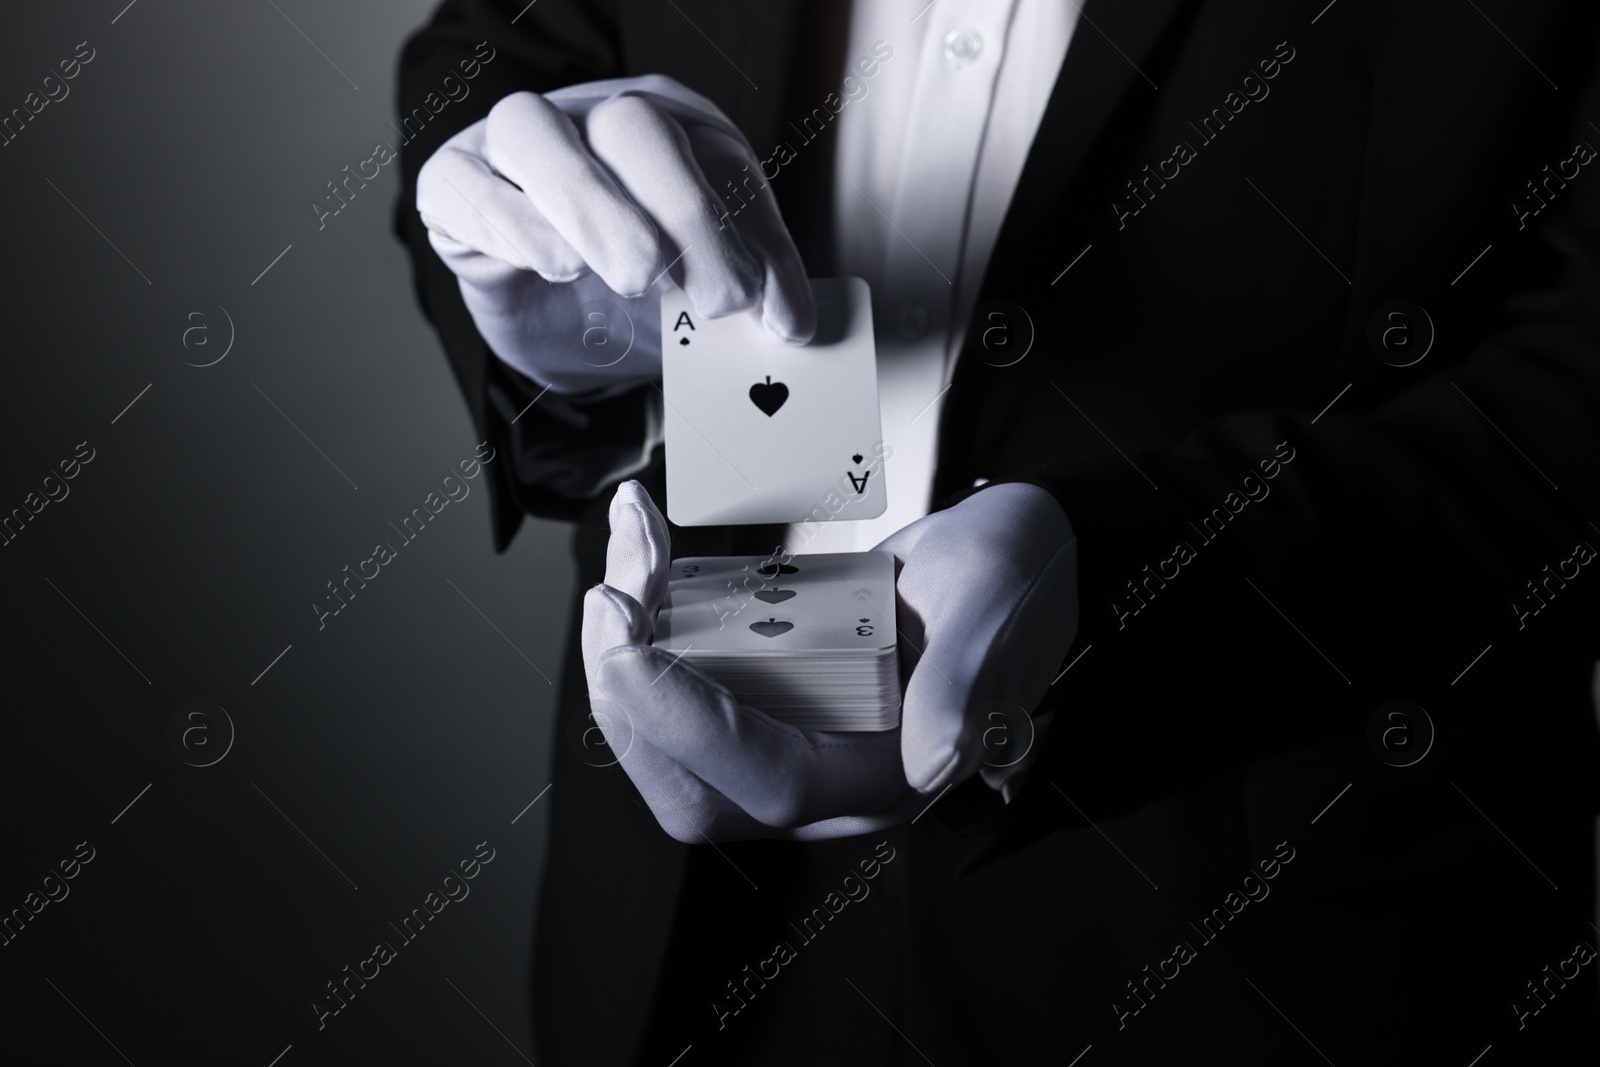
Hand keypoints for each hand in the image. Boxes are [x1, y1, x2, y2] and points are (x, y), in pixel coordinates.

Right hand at [416, 75, 814, 394]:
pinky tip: (551, 267)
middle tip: (705, 296)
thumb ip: (754, 287)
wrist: (564, 329)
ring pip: (532, 130)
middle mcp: (590, 117)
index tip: (751, 303)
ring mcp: (515, 144)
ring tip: (629, 278)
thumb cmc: (640, 289)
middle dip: (677, 210)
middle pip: (630, 125)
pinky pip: (462, 181)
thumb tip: (792, 322)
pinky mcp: (453, 183)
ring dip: (587, 206)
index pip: (710, 154)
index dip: (734, 227)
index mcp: (671, 126)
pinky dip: (509, 224)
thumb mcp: (706, 284)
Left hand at [580, 480, 1077, 841]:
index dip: (688, 724)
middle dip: (629, 696)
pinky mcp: (762, 698)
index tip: (628, 643)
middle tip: (611, 592)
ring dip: (625, 646)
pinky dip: (647, 619)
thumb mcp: (995, 611)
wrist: (1014, 552)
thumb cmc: (1016, 580)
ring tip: (632, 539)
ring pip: (669, 737)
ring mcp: (788, 739)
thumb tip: (933, 763)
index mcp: (889, 776)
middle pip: (693, 784)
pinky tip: (646, 550)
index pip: (769, 781)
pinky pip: (679, 683)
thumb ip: (964, 682)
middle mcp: (828, 778)